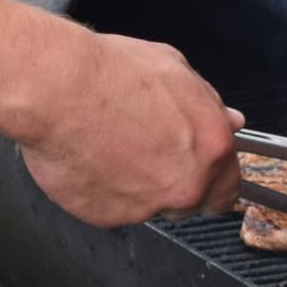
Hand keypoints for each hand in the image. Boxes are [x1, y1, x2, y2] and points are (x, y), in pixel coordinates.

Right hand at [16, 32, 244, 228]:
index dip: (212, 178)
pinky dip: (102, 191)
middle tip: (144, 151)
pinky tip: (89, 159)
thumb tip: (228, 120)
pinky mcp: (107, 217)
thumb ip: (207, 104)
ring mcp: (147, 206)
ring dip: (136, 187)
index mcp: (211, 146)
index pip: (228, 186)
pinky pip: (110, 209)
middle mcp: (186, 184)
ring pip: (148, 206)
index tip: (199, 171)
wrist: (57, 90)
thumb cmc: (111, 74)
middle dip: (173, 181)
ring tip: (110, 148)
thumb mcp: (174, 69)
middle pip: (190, 200)